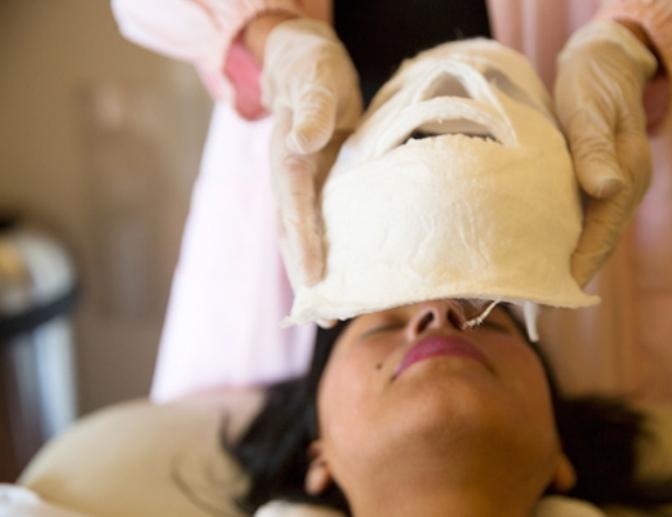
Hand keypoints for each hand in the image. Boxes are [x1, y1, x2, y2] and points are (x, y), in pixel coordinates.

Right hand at [261, 18, 362, 289]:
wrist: (305, 65)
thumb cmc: (314, 72)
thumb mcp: (317, 82)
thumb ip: (312, 111)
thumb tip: (304, 141)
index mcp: (288, 159)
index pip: (295, 210)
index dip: (304, 245)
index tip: (314, 280)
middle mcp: (290, 180)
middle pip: (294, 235)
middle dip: (307, 275)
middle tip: (325, 315)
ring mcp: (302, 187)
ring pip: (304, 236)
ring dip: (315, 273)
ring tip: (332, 311)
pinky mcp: (318, 187)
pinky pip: (321, 225)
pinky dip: (329, 253)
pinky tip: (346, 275)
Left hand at [555, 20, 657, 286]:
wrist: (603, 62)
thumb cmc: (593, 82)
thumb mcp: (590, 108)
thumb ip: (596, 148)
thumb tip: (608, 189)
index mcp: (628, 174)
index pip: (605, 230)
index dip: (583, 261)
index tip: (560, 290)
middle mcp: (624, 187)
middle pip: (600, 239)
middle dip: (573, 270)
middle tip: (540, 299)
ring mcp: (612, 186)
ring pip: (590, 231)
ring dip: (567, 256)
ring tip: (536, 283)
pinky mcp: (596, 182)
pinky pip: (582, 217)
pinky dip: (563, 235)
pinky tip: (539, 247)